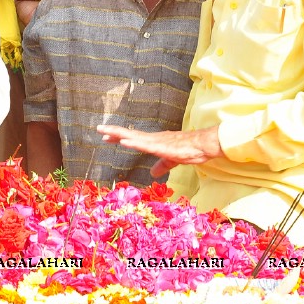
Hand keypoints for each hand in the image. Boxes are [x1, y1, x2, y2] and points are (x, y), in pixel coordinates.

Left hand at [96, 125, 221, 178]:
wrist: (205, 145)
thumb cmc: (190, 150)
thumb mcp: (172, 160)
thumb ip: (162, 165)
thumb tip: (153, 174)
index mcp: (154, 141)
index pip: (133, 138)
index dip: (119, 137)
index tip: (105, 137)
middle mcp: (153, 139)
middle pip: (130, 135)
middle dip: (114, 132)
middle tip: (99, 129)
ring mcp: (158, 141)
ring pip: (135, 138)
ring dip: (120, 135)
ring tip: (106, 133)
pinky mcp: (163, 147)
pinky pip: (146, 145)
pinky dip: (135, 143)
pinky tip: (125, 142)